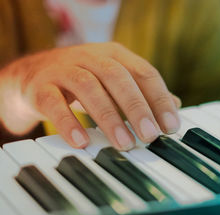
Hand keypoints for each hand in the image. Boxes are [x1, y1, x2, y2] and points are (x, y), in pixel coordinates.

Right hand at [0, 42, 180, 149]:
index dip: (159, 99)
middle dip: (137, 108)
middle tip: (150, 136)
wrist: (33, 75)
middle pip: (118, 77)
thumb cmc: (85, 81)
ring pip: (88, 88)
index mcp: (115, 55)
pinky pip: (54, 103)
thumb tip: (176, 106)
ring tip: (124, 143)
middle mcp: (91, 57)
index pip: (144, 73)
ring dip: (109, 117)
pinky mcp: (40, 86)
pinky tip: (82, 142)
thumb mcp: (116, 83)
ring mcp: (64, 69)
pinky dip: (68, 122)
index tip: (171, 126)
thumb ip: (144, 93)